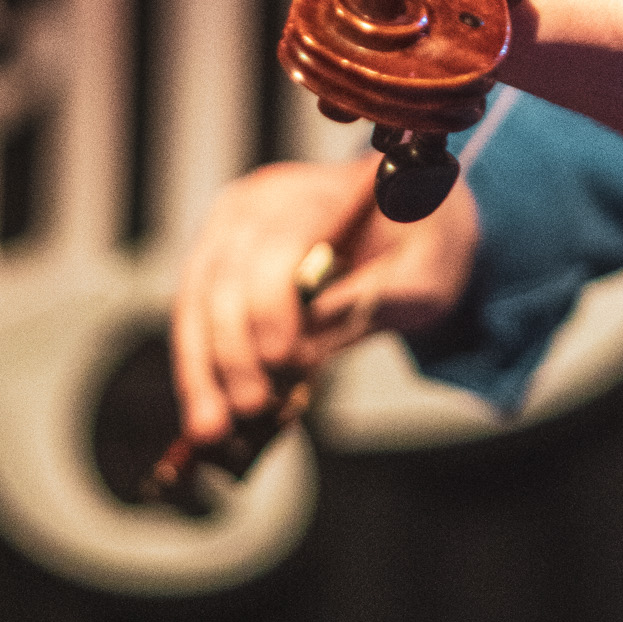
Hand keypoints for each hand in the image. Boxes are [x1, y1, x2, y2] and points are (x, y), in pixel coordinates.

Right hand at [170, 154, 479, 442]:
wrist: (411, 222)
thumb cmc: (423, 244)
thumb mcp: (428, 272)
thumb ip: (378, 297)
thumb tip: (313, 332)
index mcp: (321, 192)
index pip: (276, 244)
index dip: (271, 303)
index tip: (283, 358)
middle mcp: (262, 202)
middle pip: (226, 275)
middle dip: (232, 349)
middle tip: (252, 407)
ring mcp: (231, 228)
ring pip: (197, 300)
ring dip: (200, 368)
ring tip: (210, 429)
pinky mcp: (217, 262)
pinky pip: (194, 317)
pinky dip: (198, 367)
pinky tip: (206, 414)